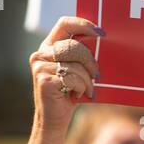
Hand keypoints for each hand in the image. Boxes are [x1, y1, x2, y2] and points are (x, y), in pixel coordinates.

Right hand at [30, 15, 102, 132]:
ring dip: (87, 80)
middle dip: (90, 61)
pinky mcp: (44, 80)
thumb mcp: (75, 70)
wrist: (54, 119)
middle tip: (97, 75)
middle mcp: (41, 54)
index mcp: (49, 46)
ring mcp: (40, 67)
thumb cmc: (69, 93)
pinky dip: (81, 88)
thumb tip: (104, 40)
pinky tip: (77, 95)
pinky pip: (72, 78)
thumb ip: (80, 54)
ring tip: (87, 89)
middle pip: (73, 46)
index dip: (83, 24)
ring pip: (75, 65)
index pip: (64, 24)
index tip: (101, 33)